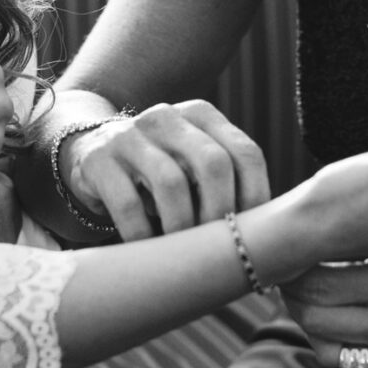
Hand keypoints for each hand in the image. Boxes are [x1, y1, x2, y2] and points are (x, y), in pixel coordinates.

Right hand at [62, 99, 270, 240]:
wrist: (91, 154)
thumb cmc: (162, 174)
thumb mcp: (194, 167)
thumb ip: (229, 186)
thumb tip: (276, 246)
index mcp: (203, 115)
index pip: (246, 153)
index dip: (256, 199)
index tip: (252, 237)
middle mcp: (168, 117)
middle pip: (212, 164)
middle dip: (220, 213)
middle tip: (217, 249)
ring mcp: (130, 134)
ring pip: (171, 182)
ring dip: (182, 227)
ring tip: (182, 251)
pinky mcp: (98, 159)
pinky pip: (128, 203)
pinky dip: (143, 235)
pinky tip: (148, 249)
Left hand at [284, 225, 367, 367]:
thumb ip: (353, 245)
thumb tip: (297, 248)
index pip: (318, 287)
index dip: (294, 276)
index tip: (288, 264)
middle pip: (317, 321)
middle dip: (295, 301)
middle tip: (292, 284)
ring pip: (329, 353)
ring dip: (313, 329)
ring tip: (315, 306)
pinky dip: (342, 348)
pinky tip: (345, 325)